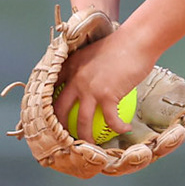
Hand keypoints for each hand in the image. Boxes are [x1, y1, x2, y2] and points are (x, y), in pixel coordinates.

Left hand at [53, 25, 156, 142]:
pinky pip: (111, 120)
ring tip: (91, 145)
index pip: (52, 88)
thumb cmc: (122, 44)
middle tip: (66, 137)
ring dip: (86, 137)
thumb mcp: (95, 52)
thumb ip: (87, 68)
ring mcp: (90, 88)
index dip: (47, 104)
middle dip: (58, 127)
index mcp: (71, 66)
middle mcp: (75, 78)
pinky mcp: (107, 95)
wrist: (137, 40)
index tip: (50, 116)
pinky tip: (125, 129)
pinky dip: (119, 127)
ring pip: (82, 122)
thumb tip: (91, 83)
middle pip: (59, 109)